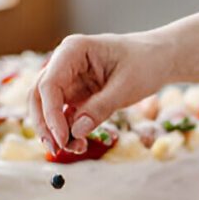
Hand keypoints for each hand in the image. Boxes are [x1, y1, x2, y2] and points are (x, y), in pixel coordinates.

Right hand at [28, 32, 170, 152]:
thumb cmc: (146, 63)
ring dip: (55, 131)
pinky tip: (81, 144)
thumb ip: (100, 108)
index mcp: (73, 50)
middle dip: (44, 124)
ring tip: (76, 149)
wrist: (159, 59)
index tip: (62, 138)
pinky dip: (68, 131)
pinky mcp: (76, 95)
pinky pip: (63, 116)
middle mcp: (65, 63)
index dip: (50, 113)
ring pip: (47, 108)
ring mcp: (69, 80)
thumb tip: (76, 131)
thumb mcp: (127, 87)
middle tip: (55, 149)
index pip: (49, 84)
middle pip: (39, 95)